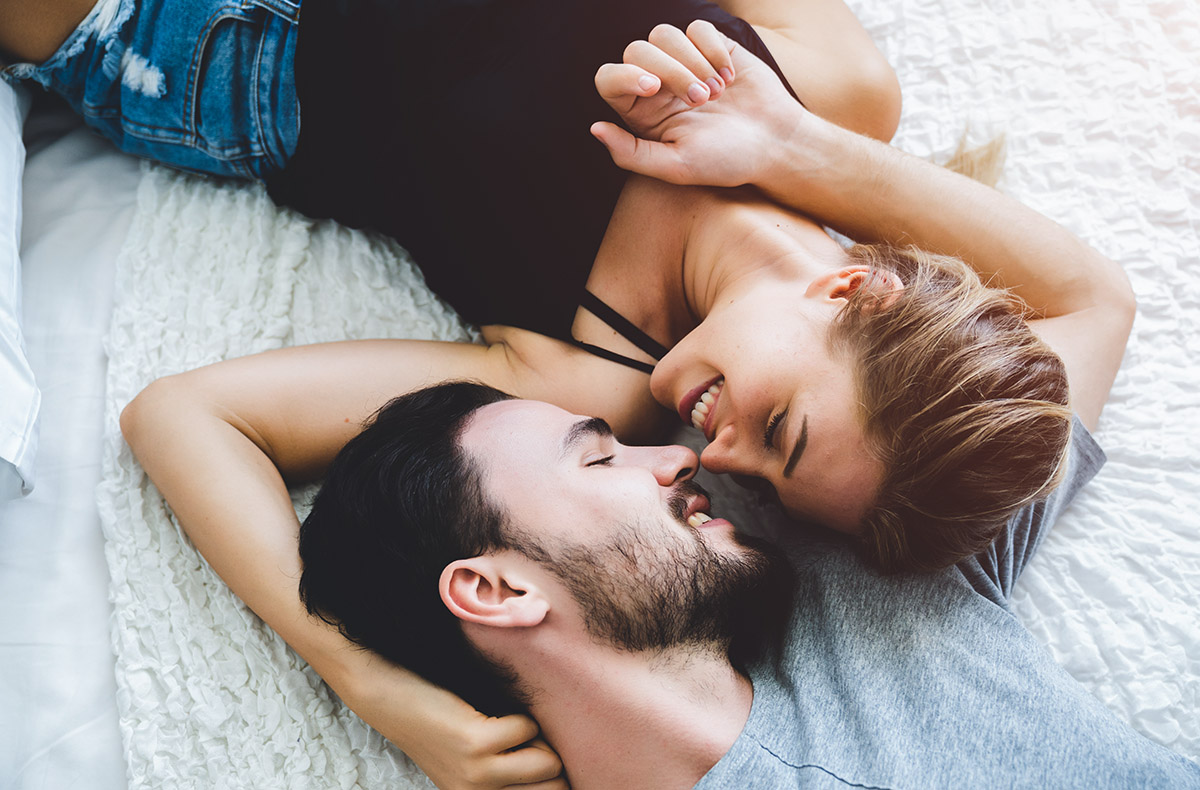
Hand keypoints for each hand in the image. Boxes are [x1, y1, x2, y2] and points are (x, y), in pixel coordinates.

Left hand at [341, 654, 567, 789]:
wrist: (386, 696)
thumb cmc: (433, 718)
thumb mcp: (468, 758)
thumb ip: (506, 768)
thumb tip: (559, 760)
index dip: (554, 780)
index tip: (546, 760)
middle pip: (555, 788)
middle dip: (551, 758)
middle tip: (527, 739)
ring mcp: (476, 774)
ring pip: (548, 762)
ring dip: (536, 736)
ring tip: (507, 723)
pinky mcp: (475, 745)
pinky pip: (527, 728)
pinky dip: (516, 713)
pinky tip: (488, 709)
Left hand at [591, 21, 807, 187]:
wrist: (775, 144)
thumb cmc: (725, 161)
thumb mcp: (676, 167)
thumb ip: (632, 154)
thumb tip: (594, 129)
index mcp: (641, 112)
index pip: (609, 78)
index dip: (624, 76)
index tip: (654, 88)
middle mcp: (657, 83)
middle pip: (636, 50)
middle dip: (670, 71)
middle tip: (701, 100)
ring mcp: (683, 61)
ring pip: (664, 34)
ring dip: (692, 62)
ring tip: (716, 92)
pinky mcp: (711, 46)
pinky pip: (697, 28)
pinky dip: (713, 49)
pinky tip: (730, 77)